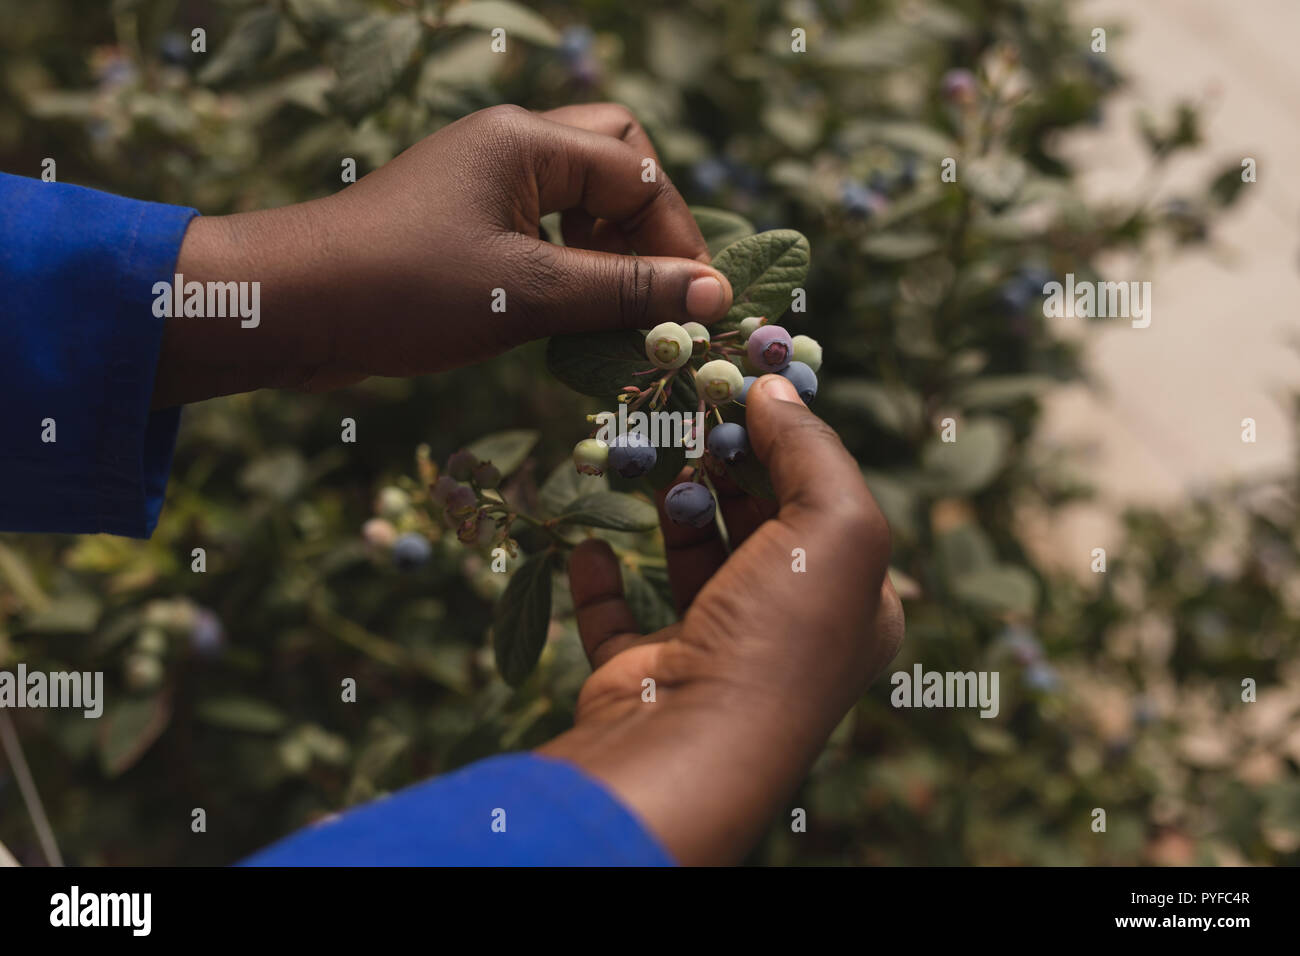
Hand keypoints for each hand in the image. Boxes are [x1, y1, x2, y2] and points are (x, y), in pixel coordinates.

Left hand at [154, 103, 732, 405]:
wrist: (286, 309)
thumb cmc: (403, 290)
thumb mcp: (527, 293)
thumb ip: (625, 291)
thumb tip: (714, 297)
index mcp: (525, 141)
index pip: (637, 173)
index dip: (676, 239)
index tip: (696, 305)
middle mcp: (507, 147)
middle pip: (614, 162)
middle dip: (646, 225)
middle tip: (653, 290)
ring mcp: (481, 184)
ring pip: (577, 198)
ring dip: (609, 249)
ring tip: (614, 308)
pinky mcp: (462, 224)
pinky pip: (541, 229)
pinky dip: (569, 265)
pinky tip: (566, 313)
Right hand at [539, 374, 904, 864]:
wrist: (688, 744)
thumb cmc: (781, 634)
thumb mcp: (833, 526)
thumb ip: (809, 449)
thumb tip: (773, 387)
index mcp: (853, 605)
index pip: (828, 506)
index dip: (792, 445)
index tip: (749, 393)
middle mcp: (788, 631)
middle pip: (758, 526)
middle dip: (729, 468)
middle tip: (694, 412)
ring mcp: (713, 653)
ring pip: (693, 562)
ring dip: (674, 507)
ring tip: (653, 459)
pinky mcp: (645, 672)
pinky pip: (618, 614)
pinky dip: (603, 575)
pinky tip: (594, 542)